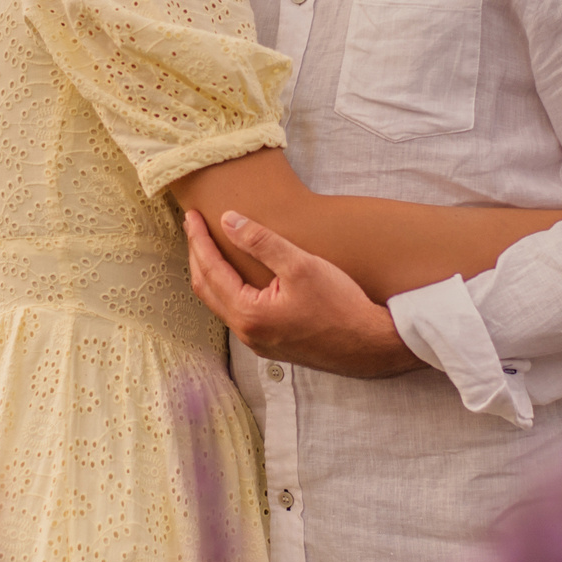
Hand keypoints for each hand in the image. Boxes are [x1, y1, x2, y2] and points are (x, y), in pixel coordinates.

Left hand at [182, 209, 421, 378]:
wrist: (369, 345)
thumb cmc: (340, 305)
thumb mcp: (300, 265)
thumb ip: (261, 242)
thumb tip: (227, 221)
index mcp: (248, 314)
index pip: (210, 270)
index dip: (199, 240)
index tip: (192, 217)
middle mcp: (247, 333)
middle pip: (207, 289)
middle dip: (197, 256)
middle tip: (193, 228)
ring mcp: (258, 343)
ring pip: (221, 304)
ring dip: (211, 275)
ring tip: (208, 249)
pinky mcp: (271, 345)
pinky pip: (238, 314)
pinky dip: (228, 290)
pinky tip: (236, 277)